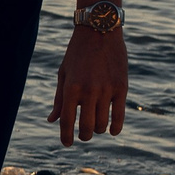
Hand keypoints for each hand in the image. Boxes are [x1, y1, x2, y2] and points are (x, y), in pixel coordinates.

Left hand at [46, 27, 127, 145]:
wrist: (99, 31)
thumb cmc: (77, 53)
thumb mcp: (63, 74)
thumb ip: (60, 99)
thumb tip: (52, 121)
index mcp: (71, 88)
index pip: (67, 121)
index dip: (66, 137)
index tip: (67, 144)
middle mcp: (89, 91)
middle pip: (87, 127)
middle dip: (84, 136)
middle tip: (83, 135)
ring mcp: (107, 90)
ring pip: (103, 124)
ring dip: (98, 130)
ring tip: (96, 127)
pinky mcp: (122, 87)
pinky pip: (119, 116)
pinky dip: (115, 128)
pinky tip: (112, 131)